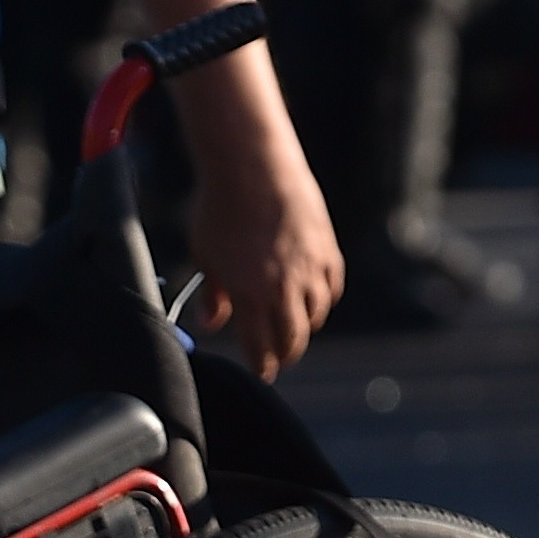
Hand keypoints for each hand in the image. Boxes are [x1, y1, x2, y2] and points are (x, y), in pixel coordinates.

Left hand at [168, 50, 343, 378]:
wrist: (251, 165)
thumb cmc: (220, 209)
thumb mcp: (205, 257)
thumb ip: (212, 296)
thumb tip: (212, 323)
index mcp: (251, 295)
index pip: (262, 348)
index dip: (263, 366)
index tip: (262, 372)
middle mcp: (286, 287)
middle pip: (294, 338)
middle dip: (286, 354)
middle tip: (279, 360)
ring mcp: (311, 267)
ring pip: (317, 314)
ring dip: (306, 327)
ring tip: (295, 330)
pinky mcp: (328, 246)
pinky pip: (332, 286)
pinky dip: (325, 299)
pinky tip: (315, 300)